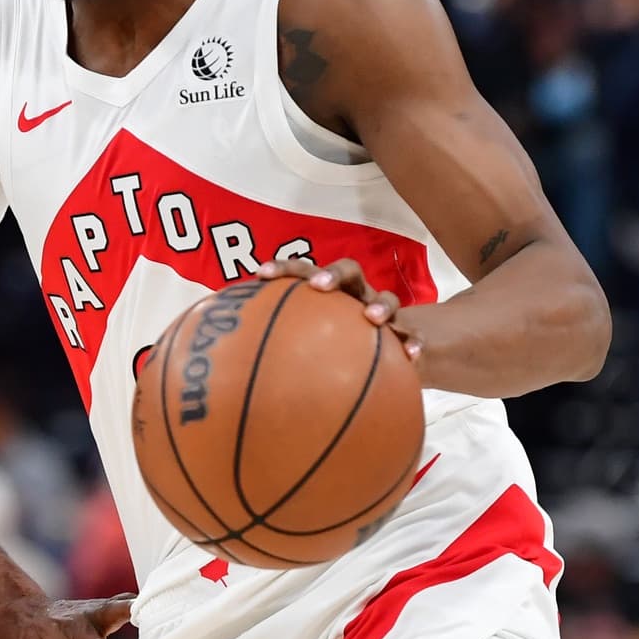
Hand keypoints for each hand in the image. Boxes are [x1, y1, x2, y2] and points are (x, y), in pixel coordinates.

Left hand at [256, 257, 421, 363]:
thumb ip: (274, 345)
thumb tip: (226, 370)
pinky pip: (412, 334)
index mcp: (325, 290)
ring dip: (380, 305)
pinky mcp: (404, 330)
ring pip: (386, 298)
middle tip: (318, 286)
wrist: (381, 348)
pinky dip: (412, 342)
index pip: (302, 270)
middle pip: (347, 271)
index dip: (283, 268)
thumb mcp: (303, 343)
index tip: (261, 274)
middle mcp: (353, 293)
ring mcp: (380, 310)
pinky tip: (413, 355)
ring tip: (373, 318)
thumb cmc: (329, 343)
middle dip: (332, 275)